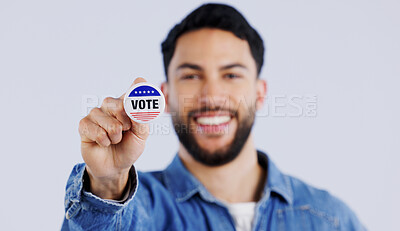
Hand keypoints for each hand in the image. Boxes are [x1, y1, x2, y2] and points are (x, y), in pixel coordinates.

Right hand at [78, 78, 148, 198]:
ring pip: (109, 122)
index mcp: (127, 104)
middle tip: (125, 131)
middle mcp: (110, 105)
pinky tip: (103, 143)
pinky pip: (96, 130)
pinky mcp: (84, 125)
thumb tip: (138, 105)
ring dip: (115, 136)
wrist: (115, 166)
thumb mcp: (141, 135)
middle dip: (126, 123)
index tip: (140, 82)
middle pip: (119, 105)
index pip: (134, 88)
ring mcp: (96, 114)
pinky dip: (103, 141)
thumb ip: (141, 119)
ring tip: (114, 140)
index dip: (137, 87)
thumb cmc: (129, 147)